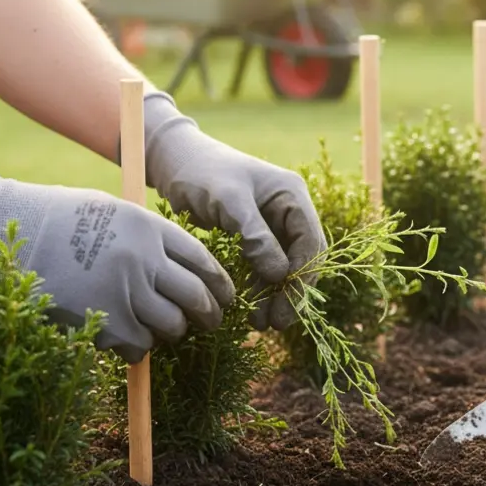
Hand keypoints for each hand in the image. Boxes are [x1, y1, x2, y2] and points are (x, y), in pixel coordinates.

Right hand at [0, 152, 234, 362]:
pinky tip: (122, 335)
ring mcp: (124, 293)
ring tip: (156, 326)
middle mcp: (143, 260)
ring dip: (169, 331)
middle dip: (208, 315)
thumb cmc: (55, 219)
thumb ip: (147, 237)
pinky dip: (136, 347)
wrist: (2, 231)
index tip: (225, 297)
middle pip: (197, 297)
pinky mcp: (102, 324)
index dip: (220, 284)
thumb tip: (180, 268)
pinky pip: (139, 347)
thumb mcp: (110, 212)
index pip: (203, 262)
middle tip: (208, 322)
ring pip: (171, 327)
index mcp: (149, 228)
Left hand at [140, 91, 326, 330]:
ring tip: (261, 323)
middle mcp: (288, 211)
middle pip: (302, 259)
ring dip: (275, 296)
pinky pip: (264, 269)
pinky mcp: (254, 238)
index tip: (287, 306)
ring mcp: (272, 226)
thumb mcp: (229, 201)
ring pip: (284, 268)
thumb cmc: (201, 172)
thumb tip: (280, 274)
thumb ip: (255, 236)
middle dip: (291, 292)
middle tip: (276, 323)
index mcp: (292, 195)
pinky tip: (249, 310)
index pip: (311, 242)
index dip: (303, 277)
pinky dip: (259, 290)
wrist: (174, 163)